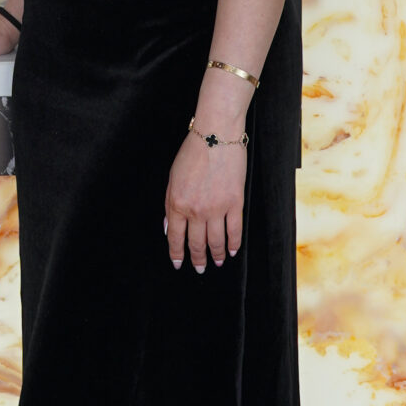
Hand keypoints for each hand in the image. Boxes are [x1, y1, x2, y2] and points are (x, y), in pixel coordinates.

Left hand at [164, 133, 245, 274]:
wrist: (216, 136)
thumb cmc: (192, 152)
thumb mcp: (172, 178)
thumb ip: (170, 204)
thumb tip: (169, 227)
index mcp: (177, 203)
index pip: (176, 237)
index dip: (177, 254)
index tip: (178, 264)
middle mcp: (196, 210)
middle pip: (197, 243)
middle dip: (197, 259)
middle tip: (200, 268)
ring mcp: (216, 209)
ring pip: (216, 241)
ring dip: (216, 255)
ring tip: (217, 262)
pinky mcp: (235, 204)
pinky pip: (235, 231)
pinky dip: (234, 244)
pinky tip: (233, 251)